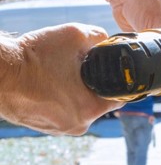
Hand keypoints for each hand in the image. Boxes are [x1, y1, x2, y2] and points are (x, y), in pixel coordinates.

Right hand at [0, 23, 121, 134]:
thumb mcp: (75, 35)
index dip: (119, 80)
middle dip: (93, 84)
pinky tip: (48, 83)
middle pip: (98, 102)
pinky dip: (59, 98)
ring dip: (75, 91)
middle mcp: (77, 125)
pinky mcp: (44, 128)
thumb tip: (107, 42)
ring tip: (58, 74)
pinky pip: (62, 111)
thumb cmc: (35, 56)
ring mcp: (59, 129)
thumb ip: (100, 38)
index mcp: (90, 108)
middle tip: (78, 67)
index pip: (120, 97)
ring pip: (79, 107)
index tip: (111, 69)